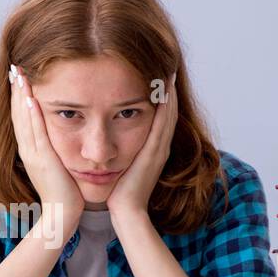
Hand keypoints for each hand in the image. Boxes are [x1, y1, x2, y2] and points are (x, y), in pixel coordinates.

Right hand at [8, 63, 83, 228]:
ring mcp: (34, 155)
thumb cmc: (66, 193)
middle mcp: (28, 150)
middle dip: (16, 90)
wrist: (63, 216)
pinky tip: (31, 100)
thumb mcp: (57, 165)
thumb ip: (55, 150)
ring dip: (21, 96)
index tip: (19, 76)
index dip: (18, 96)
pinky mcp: (43, 161)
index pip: (22, 117)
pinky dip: (32, 116)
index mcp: (31, 150)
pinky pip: (36, 134)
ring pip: (24, 120)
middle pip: (18, 114)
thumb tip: (60, 137)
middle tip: (14, 67)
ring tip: (19, 75)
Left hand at [107, 71, 177, 223]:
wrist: (126, 212)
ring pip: (169, 112)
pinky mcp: (156, 151)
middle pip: (168, 110)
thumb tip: (107, 142)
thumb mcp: (121, 166)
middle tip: (167, 64)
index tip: (157, 75)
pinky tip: (164, 88)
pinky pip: (164, 121)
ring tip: (168, 69)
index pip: (160, 115)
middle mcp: (160, 145)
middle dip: (168, 88)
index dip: (161, 96)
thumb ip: (120, 152)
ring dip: (169, 91)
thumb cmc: (118, 192)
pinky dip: (166, 104)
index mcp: (153, 148)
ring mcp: (161, 148)